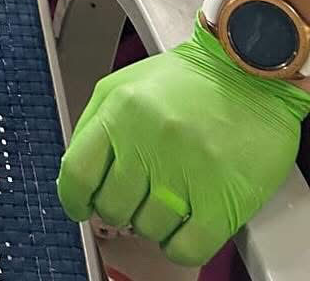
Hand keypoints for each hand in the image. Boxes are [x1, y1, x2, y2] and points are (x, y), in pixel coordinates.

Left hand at [58, 25, 309, 265]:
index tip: (80, 205)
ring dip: (153, 221)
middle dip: (117, 208)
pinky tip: (183, 225)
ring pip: (147, 229)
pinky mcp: (222, 201)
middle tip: (133, 197)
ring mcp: (186, 173)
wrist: (248, 74)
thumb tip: (75, 174)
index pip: (77, 173)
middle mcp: (149, 142)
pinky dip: (178, 245)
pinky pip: (185, 248)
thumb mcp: (123, 86)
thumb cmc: (187, 82)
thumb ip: (94, 126)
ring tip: (168, 198)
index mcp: (120, 112)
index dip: (73, 198)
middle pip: (112, 206)